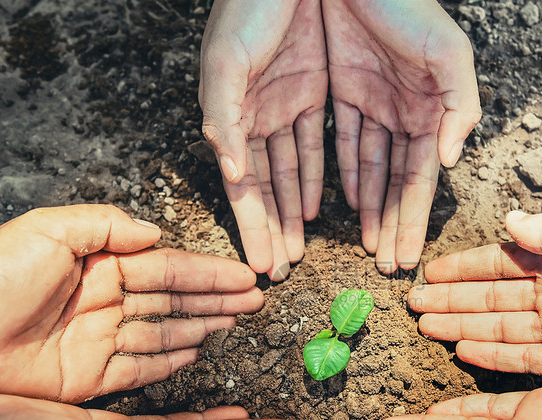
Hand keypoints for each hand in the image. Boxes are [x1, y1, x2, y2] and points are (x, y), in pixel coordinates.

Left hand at [0, 205, 263, 402]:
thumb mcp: (50, 230)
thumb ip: (107, 227)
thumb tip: (155, 233)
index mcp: (100, 265)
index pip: (168, 268)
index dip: (208, 273)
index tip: (244, 276)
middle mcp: (105, 302)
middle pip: (174, 301)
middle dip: (216, 300)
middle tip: (254, 301)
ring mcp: (98, 341)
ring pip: (163, 334)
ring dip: (201, 327)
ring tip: (236, 322)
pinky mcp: (86, 377)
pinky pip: (139, 370)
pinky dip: (169, 363)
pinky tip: (196, 353)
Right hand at [199, 0, 327, 280]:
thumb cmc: (247, 9)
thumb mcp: (227, 63)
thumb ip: (223, 120)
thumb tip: (230, 173)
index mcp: (232, 116)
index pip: (243, 187)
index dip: (252, 228)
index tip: (259, 267)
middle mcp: (256, 117)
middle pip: (266, 188)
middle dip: (272, 230)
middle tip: (279, 272)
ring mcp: (285, 105)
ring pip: (291, 172)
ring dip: (294, 211)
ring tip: (298, 250)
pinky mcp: (313, 89)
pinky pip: (316, 144)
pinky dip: (316, 175)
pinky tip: (317, 206)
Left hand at [322, 0, 480, 272]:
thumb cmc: (408, 4)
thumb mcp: (448, 53)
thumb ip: (458, 107)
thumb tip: (450, 161)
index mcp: (431, 111)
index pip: (420, 179)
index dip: (413, 219)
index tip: (407, 258)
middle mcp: (405, 114)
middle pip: (396, 182)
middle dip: (392, 223)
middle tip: (385, 265)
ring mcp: (374, 104)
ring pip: (369, 168)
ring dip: (369, 206)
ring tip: (366, 244)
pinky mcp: (344, 90)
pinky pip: (343, 142)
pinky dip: (344, 172)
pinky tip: (344, 202)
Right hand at [408, 211, 541, 386]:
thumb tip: (508, 220)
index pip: (498, 262)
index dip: (462, 268)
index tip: (428, 271)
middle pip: (490, 297)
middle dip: (450, 299)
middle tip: (412, 303)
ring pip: (498, 328)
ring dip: (461, 326)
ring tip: (426, 325)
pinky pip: (521, 358)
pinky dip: (491, 355)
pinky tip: (464, 351)